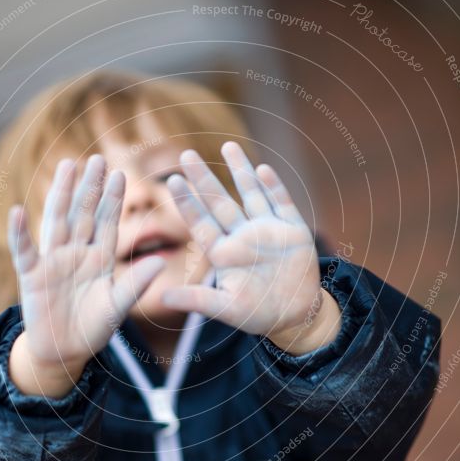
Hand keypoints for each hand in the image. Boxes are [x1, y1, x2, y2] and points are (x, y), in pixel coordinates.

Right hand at [7, 155, 164, 373]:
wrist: (66, 352)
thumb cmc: (94, 328)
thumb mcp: (118, 307)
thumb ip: (135, 284)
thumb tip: (158, 262)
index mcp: (100, 258)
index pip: (107, 222)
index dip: (113, 199)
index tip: (120, 174)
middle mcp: (77, 253)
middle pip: (83, 213)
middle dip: (90, 187)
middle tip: (97, 158)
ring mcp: (53, 261)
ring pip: (57, 220)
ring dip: (61, 194)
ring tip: (66, 166)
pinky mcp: (32, 275)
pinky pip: (24, 251)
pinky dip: (19, 233)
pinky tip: (16, 211)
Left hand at [161, 141, 340, 354]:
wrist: (296, 315)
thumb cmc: (258, 314)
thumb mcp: (227, 309)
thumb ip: (198, 301)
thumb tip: (163, 298)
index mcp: (224, 253)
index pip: (201, 223)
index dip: (187, 203)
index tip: (172, 181)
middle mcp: (242, 236)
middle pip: (220, 202)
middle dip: (204, 178)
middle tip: (185, 154)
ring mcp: (268, 230)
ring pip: (251, 194)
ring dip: (240, 170)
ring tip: (227, 145)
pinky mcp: (293, 230)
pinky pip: (281, 203)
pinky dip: (273, 186)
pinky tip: (262, 169)